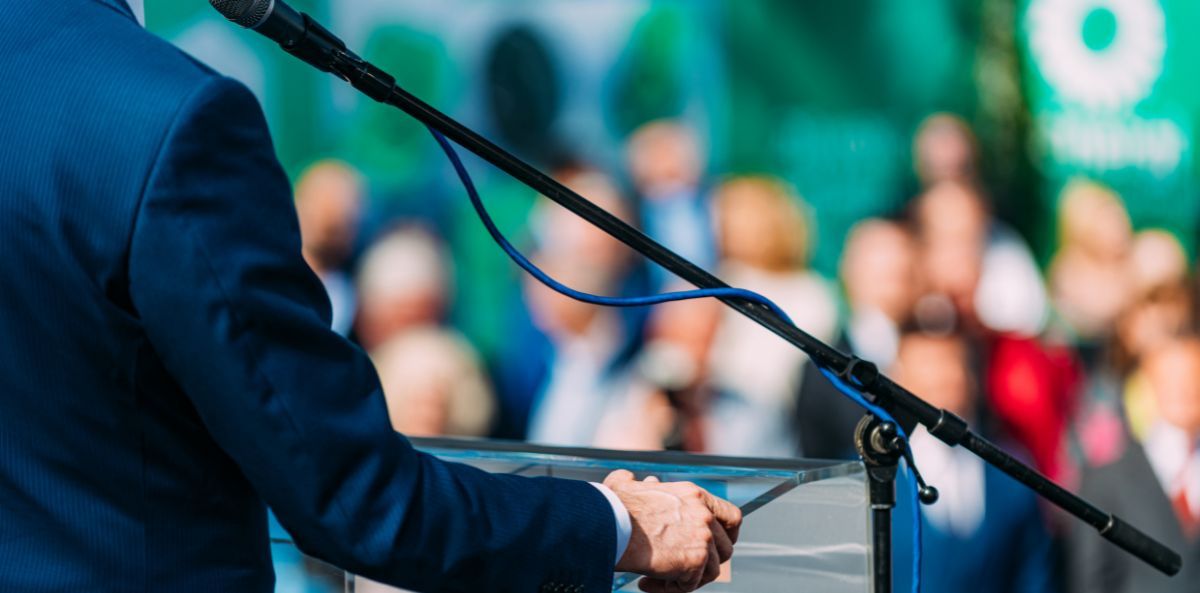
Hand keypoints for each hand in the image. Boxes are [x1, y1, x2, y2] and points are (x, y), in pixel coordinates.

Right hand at [604, 470, 741, 592]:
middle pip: (725, 547)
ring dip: (687, 579)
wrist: (610, 524)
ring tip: (657, 580)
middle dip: (708, 563)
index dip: (727, 534)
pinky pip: (689, 585)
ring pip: (711, 571)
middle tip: (686, 569)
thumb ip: (638, 482)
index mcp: (695, 496)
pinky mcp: (695, 561)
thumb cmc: (613, 507)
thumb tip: (636, 479)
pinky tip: (646, 584)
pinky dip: (669, 590)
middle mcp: (705, 515)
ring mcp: (703, 538)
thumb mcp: (628, 485)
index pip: (731, 516)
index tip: (715, 545)